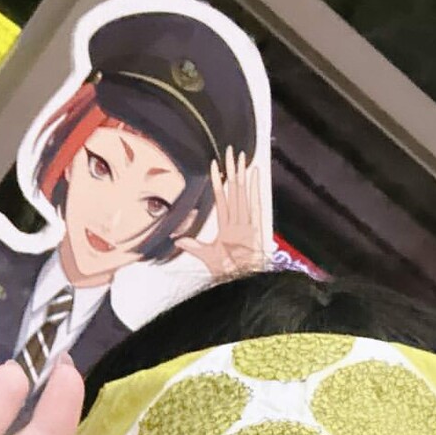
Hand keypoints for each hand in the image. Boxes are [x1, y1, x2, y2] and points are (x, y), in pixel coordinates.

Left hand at [174, 145, 264, 278]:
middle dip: (233, 172)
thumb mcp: (208, 256)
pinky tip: (255, 174)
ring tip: (241, 158)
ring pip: (244, 194)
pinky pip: (255, 205)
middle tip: (231, 152)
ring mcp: (248, 224)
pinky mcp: (256, 229)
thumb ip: (194, 247)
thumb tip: (179, 239)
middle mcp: (239, 222)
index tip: (215, 166)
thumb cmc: (229, 272)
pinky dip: (255, 190)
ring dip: (242, 176)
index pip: (222, 199)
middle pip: (235, 191)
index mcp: (229, 227)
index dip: (218, 182)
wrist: (241, 282)